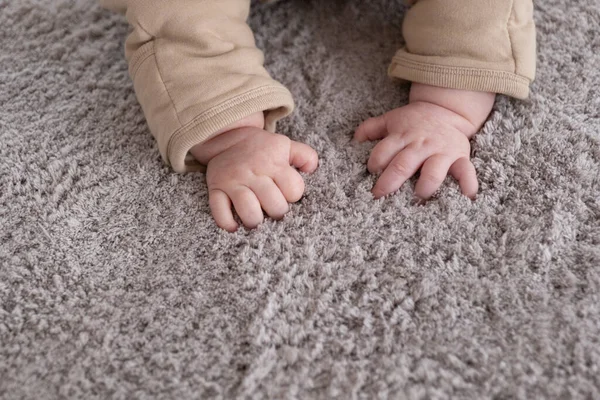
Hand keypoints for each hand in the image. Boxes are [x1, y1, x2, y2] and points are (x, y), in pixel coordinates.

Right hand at [191, 124, 317, 231]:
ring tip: (257, 221)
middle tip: (274, 211)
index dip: (293, 195)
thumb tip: (313, 170)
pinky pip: (219, 210)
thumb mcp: (285, 145)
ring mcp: (234, 181)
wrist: (226, 136)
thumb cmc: (260, 147)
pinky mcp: (216, 188)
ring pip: (249, 211)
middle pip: (274, 205)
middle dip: (278, 212)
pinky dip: (227, 223)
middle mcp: (254, 173)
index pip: (294, 189)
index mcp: (274, 164)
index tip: (287, 194)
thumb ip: (305, 156)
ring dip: (255, 221)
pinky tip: (235, 227)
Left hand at [355, 84, 494, 199]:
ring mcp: (441, 152)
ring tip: (418, 197)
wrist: (447, 110)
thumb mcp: (392, 119)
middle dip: (390, 181)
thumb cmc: (415, 120)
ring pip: (433, 170)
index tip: (371, 173)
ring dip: (425, 185)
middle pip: (403, 164)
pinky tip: (467, 198)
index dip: (375, 162)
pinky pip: (466, 171)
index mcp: (402, 136)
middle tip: (380, 195)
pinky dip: (468, 185)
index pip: (384, 150)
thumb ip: (372, 128)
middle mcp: (420, 145)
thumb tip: (354, 139)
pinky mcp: (459, 157)